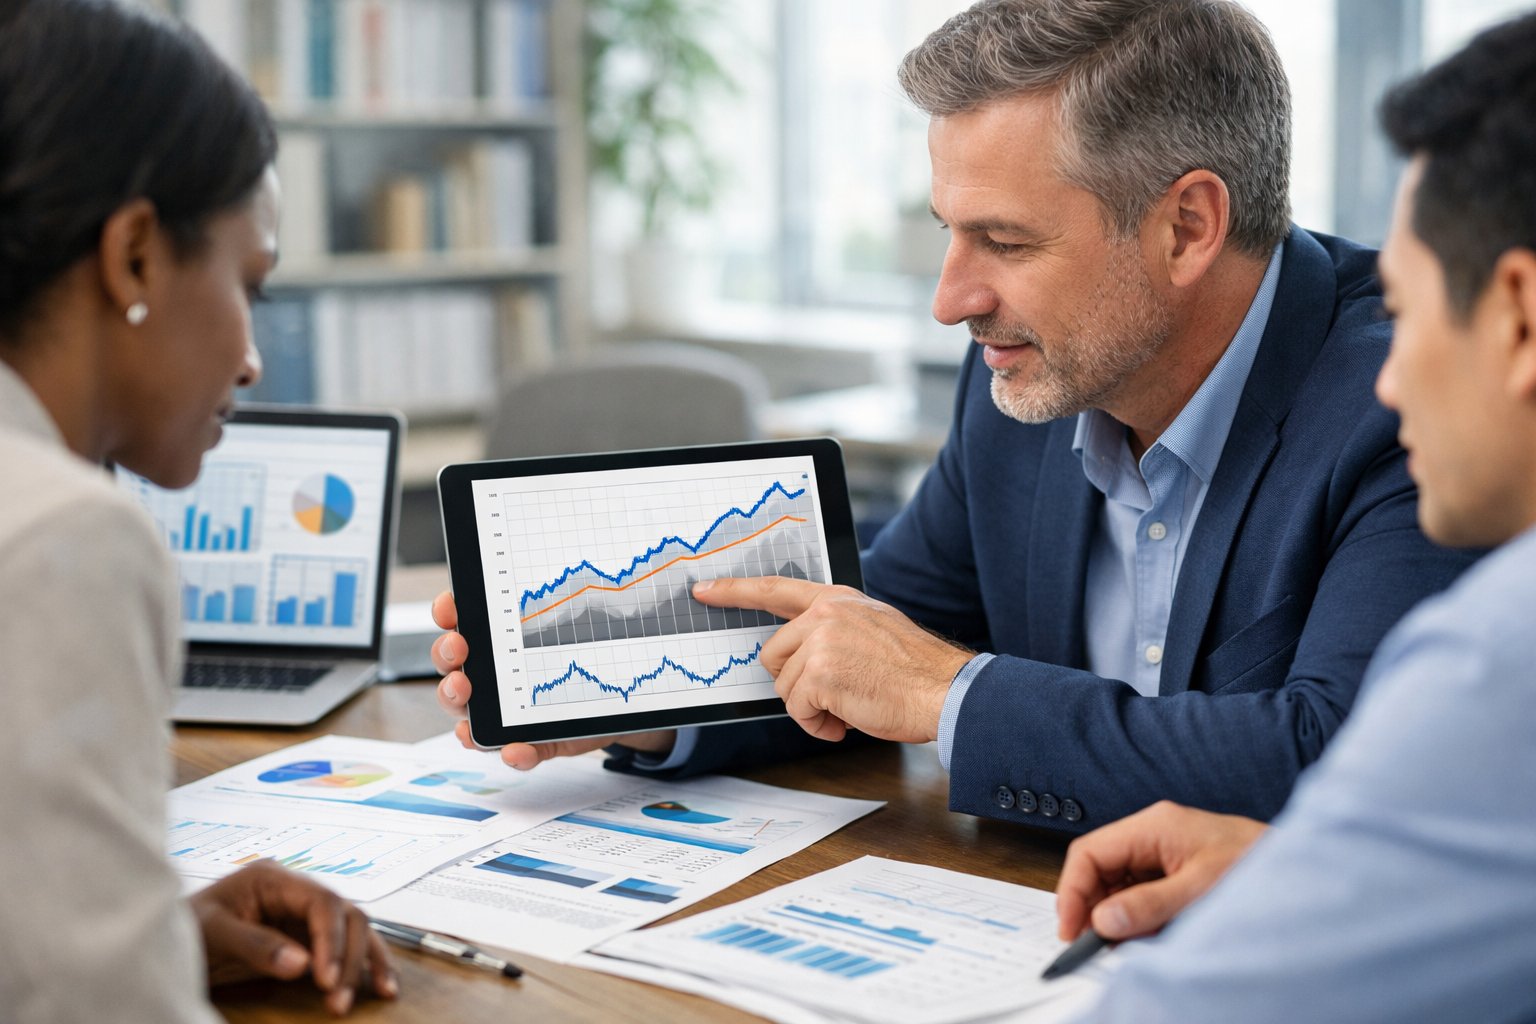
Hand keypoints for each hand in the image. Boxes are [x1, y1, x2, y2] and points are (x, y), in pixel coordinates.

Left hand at [190, 861, 395, 1015]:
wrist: (162, 941)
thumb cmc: (184, 930)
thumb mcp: (212, 935)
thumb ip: (256, 946)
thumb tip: (302, 965)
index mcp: (274, 878)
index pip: (323, 901)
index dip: (332, 940)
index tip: (327, 980)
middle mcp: (296, 890)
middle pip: (347, 914)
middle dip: (351, 957)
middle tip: (337, 1000)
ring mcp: (303, 912)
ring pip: (356, 928)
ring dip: (367, 961)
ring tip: (380, 994)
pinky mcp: (304, 936)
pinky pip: (344, 946)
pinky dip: (363, 964)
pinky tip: (378, 985)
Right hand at [430, 590, 675, 768]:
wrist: (654, 696)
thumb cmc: (629, 646)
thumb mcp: (630, 617)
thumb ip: (636, 600)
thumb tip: (690, 586)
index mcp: (522, 625)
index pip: (473, 612)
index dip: (453, 609)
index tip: (452, 609)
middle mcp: (513, 665)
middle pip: (461, 660)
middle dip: (450, 657)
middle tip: (459, 655)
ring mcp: (524, 704)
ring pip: (477, 708)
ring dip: (463, 707)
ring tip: (467, 703)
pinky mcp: (548, 738)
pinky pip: (523, 749)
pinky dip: (514, 752)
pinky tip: (514, 750)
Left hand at [690, 577, 972, 743]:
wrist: (945, 690)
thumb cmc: (916, 671)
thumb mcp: (873, 629)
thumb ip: (834, 630)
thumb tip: (800, 656)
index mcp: (837, 600)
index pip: (775, 589)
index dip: (735, 591)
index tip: (706, 590)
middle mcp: (825, 614)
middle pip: (772, 655)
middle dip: (794, 683)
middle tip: (832, 695)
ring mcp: (820, 641)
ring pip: (784, 687)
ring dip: (812, 708)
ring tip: (850, 707)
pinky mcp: (819, 673)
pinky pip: (796, 710)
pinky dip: (818, 725)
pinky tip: (847, 721)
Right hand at [1054, 800, 1268, 942]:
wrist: (1304, 866)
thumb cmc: (1259, 863)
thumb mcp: (1200, 889)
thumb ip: (1149, 905)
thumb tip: (1104, 922)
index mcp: (1153, 826)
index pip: (1089, 853)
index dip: (1073, 892)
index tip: (1072, 928)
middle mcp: (1152, 834)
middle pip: (1099, 869)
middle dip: (1092, 908)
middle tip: (1094, 945)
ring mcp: (1163, 852)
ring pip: (1117, 884)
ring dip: (1116, 916)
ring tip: (1127, 944)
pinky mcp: (1175, 870)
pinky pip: (1139, 893)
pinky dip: (1137, 917)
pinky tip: (1149, 935)